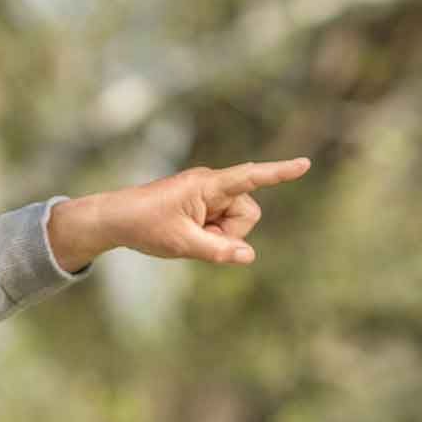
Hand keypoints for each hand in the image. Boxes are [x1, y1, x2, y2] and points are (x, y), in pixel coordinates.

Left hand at [46, 158, 311, 271]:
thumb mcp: (181, 244)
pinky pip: (223, 225)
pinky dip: (212, 236)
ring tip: (189, 236)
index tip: (304, 165)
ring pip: (238, 222)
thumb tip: (249, 256)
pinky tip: (189, 235)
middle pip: (248, 213)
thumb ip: (217, 251)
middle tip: (197, 239)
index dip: (278, 174)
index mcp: (207, 185)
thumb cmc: (145, 225)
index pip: (249, 177)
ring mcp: (209, 195)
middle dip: (231, 232)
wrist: (117, 219)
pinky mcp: (205, 205)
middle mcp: (213, 185)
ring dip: (220, 236)